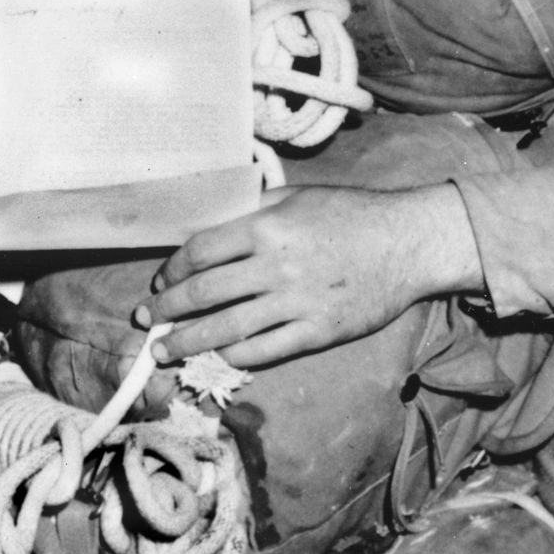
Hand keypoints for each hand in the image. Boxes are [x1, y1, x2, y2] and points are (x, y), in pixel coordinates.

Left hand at [143, 183, 482, 369]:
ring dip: (187, 342)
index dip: (172, 270)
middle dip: (167, 310)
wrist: (407, 243)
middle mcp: (275, 265)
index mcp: (267, 226)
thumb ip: (254, 209)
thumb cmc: (352, 213)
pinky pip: (263, 351)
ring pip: (226, 329)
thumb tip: (212, 225)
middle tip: (147, 320)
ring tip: (164, 352)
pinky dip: (233, 357)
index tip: (161, 283)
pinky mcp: (316, 332)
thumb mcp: (298, 196)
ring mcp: (296, 302)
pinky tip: (216, 357)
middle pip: (204, 293)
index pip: (201, 251)